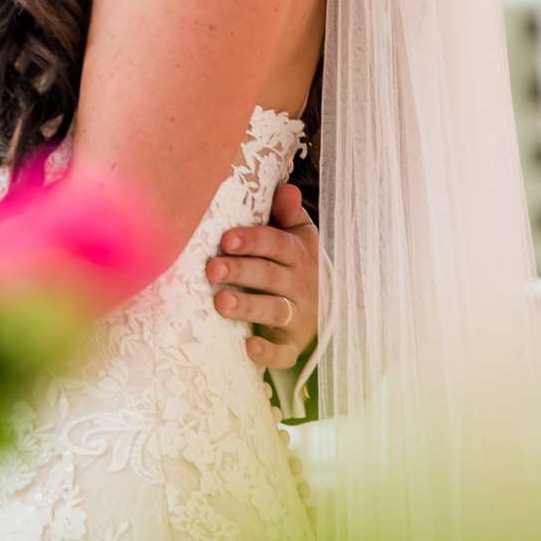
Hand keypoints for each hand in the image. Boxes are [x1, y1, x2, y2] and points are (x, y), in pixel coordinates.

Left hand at [205, 181, 318, 371]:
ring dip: (248, 306)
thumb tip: (285, 189)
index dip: (253, 240)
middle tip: (212, 268)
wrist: (329, 310)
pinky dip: (267, 351)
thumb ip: (289, 214)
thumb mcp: (301, 237)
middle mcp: (300, 285)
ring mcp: (298, 317)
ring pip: (274, 310)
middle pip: (269, 276)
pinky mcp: (292, 345)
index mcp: (299, 255)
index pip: (278, 244)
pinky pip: (282, 352)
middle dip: (241, 271)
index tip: (226, 239)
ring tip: (221, 302)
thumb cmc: (300, 267)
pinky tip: (248, 345)